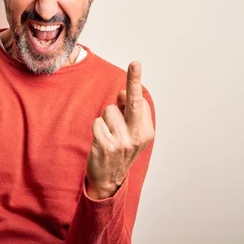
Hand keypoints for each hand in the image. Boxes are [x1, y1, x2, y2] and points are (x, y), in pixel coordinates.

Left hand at [85, 61, 154, 198]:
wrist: (109, 180)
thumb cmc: (119, 149)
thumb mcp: (130, 133)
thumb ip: (128, 112)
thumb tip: (124, 93)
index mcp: (147, 131)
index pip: (140, 101)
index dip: (133, 85)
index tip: (136, 64)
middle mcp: (137, 136)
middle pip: (134, 102)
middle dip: (134, 81)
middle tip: (135, 63)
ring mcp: (122, 141)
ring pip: (108, 111)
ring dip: (105, 120)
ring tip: (108, 136)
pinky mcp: (106, 145)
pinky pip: (97, 122)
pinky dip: (96, 129)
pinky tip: (100, 142)